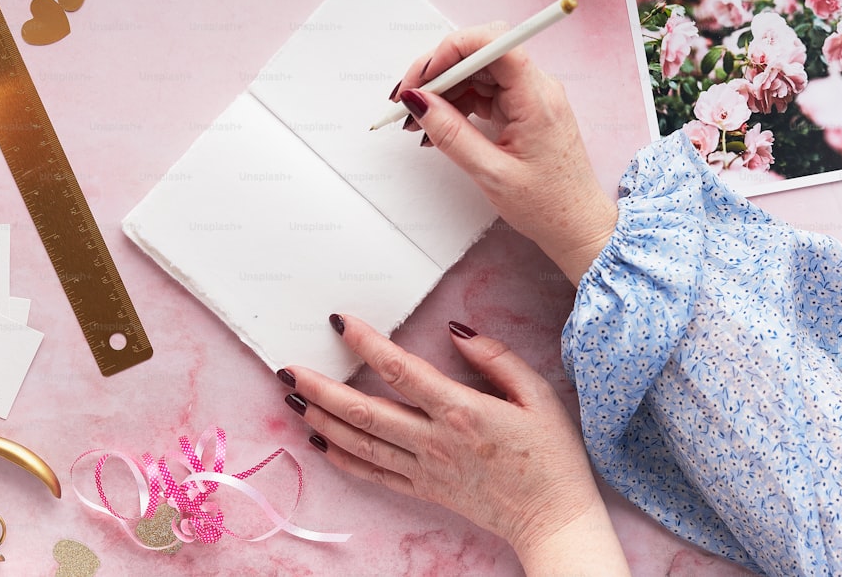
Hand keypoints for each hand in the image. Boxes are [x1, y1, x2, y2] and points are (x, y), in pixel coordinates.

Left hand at [278, 315, 628, 573]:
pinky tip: (318, 442)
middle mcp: (434, 441)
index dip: (366, 343)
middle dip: (320, 387)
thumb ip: (496, 358)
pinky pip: (373, 473)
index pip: (400, 370)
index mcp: (462, 411)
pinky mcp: (423, 490)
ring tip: (291, 397)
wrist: (553, 518)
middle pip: (363, 410)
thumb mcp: (538, 395)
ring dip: (320, 419)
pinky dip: (341, 457)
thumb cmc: (551, 455)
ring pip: (359, 442)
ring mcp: (424, 469)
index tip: (341, 322)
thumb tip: (455, 331)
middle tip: (288, 368)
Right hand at [392, 24, 617, 283]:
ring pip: (477, 72)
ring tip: (416, 119)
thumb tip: (417, 101)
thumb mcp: (491, 173)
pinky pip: (483, 92)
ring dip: (443, 89)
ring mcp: (529, 97)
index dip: (452, 49)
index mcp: (537, 98)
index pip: (495, 43)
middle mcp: (536, 88)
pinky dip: (456, 103)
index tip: (421, 77)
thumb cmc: (547, 205)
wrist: (577, 225)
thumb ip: (451, 135)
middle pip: (480, 54)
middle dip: (439, 71)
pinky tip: (438, 124)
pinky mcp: (521, 109)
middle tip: (406, 99)